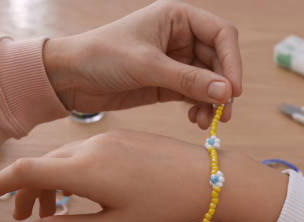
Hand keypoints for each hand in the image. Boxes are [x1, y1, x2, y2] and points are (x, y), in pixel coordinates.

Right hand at [0, 131, 287, 221]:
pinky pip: (81, 153)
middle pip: (40, 166)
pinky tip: (79, 193)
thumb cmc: (161, 208)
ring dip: (49, 184)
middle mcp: (88, 147)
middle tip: (24, 220)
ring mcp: (104, 138)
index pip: (24, 172)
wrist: (204, 178)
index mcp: (84, 170)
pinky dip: (70, 173)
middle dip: (25, 193)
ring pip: (61, 160)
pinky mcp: (117, 136)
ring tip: (51, 212)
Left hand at [43, 0, 242, 128]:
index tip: (234, 90)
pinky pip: (193, 95)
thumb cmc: (101, 57)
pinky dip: (199, 108)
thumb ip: (187, 79)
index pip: (221, 34)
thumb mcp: (146, 66)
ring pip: (208, 81)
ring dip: (213, 102)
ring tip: (208, 122)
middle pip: (218, 61)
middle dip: (223, 87)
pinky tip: (196, 121)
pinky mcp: (166, 84)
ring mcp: (174, 62)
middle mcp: (179, 37)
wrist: (69, 78)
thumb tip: (227, 92)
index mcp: (176, 18)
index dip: (232, 60)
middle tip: (225, 113)